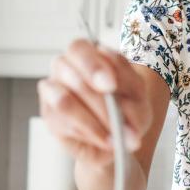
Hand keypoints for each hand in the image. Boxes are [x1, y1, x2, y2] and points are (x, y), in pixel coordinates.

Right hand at [37, 39, 151, 167]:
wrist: (119, 138)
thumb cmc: (128, 111)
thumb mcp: (139, 100)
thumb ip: (131, 95)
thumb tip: (120, 107)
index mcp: (87, 55)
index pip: (80, 49)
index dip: (93, 66)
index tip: (110, 86)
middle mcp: (64, 68)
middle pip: (67, 72)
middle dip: (94, 96)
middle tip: (114, 116)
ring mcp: (52, 91)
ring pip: (63, 101)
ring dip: (93, 121)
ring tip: (115, 136)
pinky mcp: (50, 116)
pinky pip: (65, 124)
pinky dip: (89, 134)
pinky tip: (106, 141)